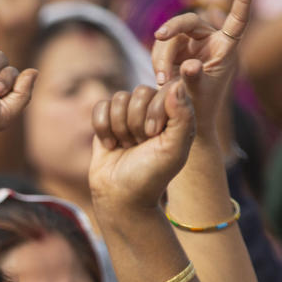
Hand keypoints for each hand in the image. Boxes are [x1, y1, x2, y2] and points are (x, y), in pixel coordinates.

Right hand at [89, 79, 193, 215]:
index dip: (155, 111)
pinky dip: (102, 128)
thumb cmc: (151, 177)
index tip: (153, 136)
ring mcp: (129, 115)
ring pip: (119, 98)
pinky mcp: (107, 122)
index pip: (165, 88)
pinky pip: (100, 106)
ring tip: (126, 146)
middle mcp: (153, 110)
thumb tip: (177, 83)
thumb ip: (182, 116)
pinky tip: (110, 145)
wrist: (121, 198)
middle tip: (139, 144)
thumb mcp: (174, 150)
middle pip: (140, 92)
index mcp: (175, 114)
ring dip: (119, 127)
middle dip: (136, 122)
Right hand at [153, 0, 252, 137]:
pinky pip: (161, 46)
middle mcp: (210, 41)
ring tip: (161, 81)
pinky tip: (161, 79)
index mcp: (225, 49)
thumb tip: (188, 64)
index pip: (237, 21)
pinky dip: (157, 61)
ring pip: (170, 36)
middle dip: (172, 28)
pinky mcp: (176, 51)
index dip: (243, 0)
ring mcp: (192, 44)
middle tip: (159, 36)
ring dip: (161, 56)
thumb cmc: (200, 109)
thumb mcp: (199, 95)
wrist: (185, 119)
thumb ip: (194, 78)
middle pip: (189, 21)